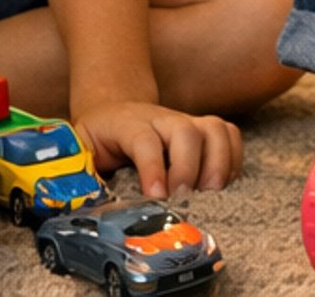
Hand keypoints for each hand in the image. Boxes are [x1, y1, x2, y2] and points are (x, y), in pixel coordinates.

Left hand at [75, 98, 242, 200]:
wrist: (112, 107)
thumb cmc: (97, 139)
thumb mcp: (80, 151)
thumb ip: (83, 174)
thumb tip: (86, 208)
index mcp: (127, 124)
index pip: (144, 139)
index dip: (153, 167)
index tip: (157, 196)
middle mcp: (161, 119)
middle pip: (185, 131)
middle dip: (188, 167)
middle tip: (183, 198)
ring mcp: (185, 122)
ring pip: (213, 128)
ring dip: (218, 162)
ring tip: (210, 192)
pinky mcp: (202, 129)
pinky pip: (230, 134)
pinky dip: (234, 158)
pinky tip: (222, 185)